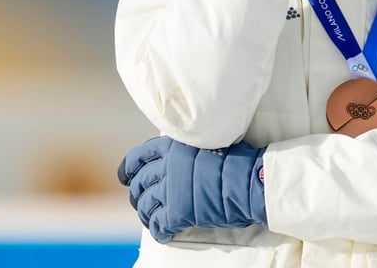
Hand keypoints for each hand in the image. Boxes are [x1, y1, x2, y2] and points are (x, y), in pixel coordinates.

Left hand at [117, 136, 267, 243]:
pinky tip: (164, 233)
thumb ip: (188, 149)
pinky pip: (158, 226)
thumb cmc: (238, 161)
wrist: (250, 182)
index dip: (129, 168)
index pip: (139, 156)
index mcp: (173, 146)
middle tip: (142, 203)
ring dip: (146, 215)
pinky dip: (159, 231)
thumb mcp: (209, 142)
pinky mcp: (176, 213)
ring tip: (152, 220)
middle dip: (138, 195)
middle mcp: (167, 166)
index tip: (126, 176)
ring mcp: (170, 190)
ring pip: (145, 205)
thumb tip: (181, 159)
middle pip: (139, 183)